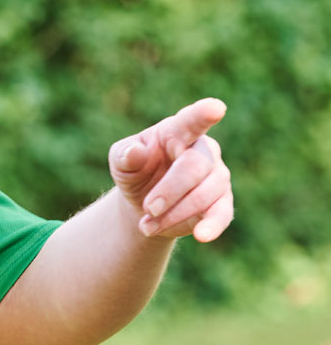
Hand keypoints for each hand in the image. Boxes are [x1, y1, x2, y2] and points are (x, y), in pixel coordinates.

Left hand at [108, 98, 233, 241]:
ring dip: (174, 213)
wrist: (144, 205)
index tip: (216, 108)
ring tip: (147, 226)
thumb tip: (136, 152)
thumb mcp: (121, 161)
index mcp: (178, 131)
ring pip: (206, 193)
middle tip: (147, 208)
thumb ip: (125, 155)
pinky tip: (201, 235)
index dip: (203, 114)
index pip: (192, 121)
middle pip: (194, 167)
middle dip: (169, 191)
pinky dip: (213, 225)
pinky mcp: (221, 202)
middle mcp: (203, 150)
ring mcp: (217, 175)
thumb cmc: (135, 170)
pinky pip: (223, 213)